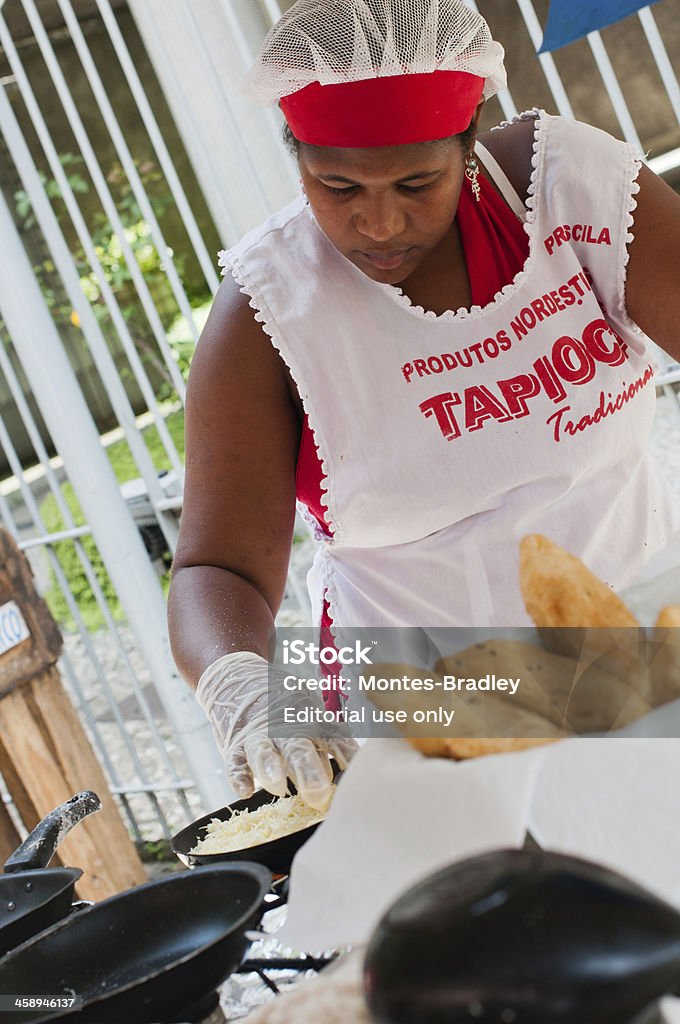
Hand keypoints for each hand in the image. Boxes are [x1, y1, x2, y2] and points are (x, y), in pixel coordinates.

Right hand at [196, 651, 356, 809]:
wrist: (240, 680)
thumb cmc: (284, 707)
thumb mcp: (312, 716)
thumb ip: (331, 743)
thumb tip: (352, 774)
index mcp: (310, 721)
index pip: (332, 739)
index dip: (344, 756)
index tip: (355, 774)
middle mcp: (285, 728)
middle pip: (298, 748)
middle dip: (308, 769)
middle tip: (319, 791)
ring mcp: (258, 735)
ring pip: (264, 751)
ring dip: (271, 768)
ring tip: (278, 787)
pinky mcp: (234, 745)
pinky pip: (235, 761)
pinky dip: (239, 775)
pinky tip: (245, 790)